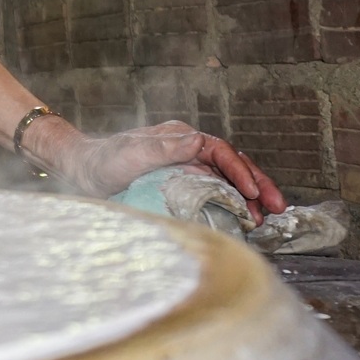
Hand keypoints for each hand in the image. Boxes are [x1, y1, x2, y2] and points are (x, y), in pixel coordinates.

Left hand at [61, 120, 286, 222]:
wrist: (82, 173)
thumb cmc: (103, 161)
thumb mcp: (130, 154)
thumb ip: (162, 148)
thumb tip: (199, 141)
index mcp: (180, 138)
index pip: (220, 151)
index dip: (240, 171)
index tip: (253, 192)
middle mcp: (187, 150)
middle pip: (231, 165)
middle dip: (257, 185)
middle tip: (277, 207)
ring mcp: (186, 169)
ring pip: (226, 182)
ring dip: (247, 199)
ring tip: (263, 220)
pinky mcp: (180, 187)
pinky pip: (212, 194)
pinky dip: (229, 206)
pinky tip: (240, 222)